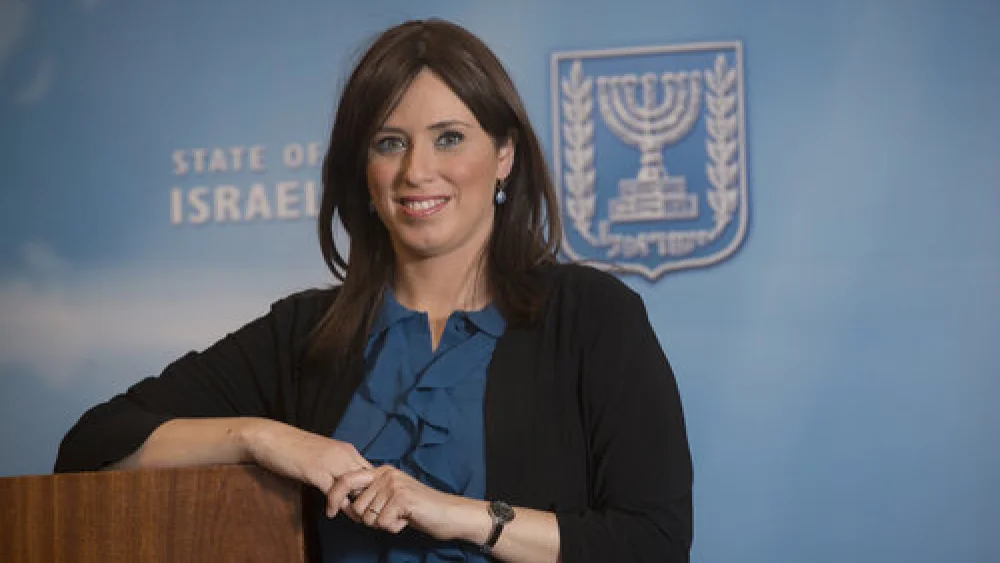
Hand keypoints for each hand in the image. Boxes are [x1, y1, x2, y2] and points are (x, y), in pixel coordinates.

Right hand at [241, 419, 371, 508]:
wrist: (271, 437)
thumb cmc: (294, 449)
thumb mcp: (323, 457)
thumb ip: (337, 469)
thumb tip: (346, 488)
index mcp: (346, 450)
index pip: (371, 471)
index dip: (373, 490)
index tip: (369, 505)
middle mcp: (344, 454)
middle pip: (368, 480)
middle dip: (369, 499)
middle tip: (366, 516)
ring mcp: (331, 462)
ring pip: (354, 486)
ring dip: (356, 505)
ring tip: (354, 519)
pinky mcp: (316, 471)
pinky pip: (333, 492)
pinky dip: (335, 505)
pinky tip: (330, 513)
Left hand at [327, 465, 489, 542]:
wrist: (448, 513)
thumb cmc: (418, 510)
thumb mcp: (390, 499)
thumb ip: (369, 498)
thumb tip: (343, 505)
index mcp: (382, 471)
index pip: (346, 479)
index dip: (334, 496)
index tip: (329, 511)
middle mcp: (386, 474)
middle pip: (357, 506)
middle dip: (369, 519)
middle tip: (390, 517)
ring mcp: (394, 484)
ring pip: (369, 517)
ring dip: (383, 524)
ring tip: (400, 517)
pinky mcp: (402, 498)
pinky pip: (382, 523)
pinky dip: (394, 528)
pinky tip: (406, 520)